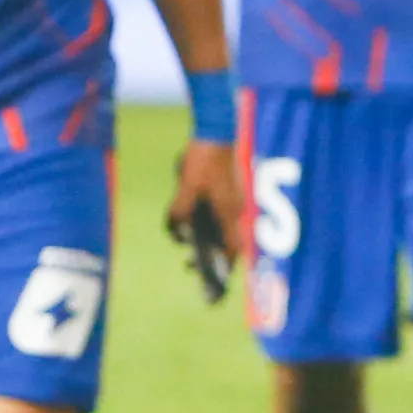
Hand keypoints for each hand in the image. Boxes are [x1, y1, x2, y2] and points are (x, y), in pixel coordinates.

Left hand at [166, 137, 238, 297]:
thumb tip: (177, 233)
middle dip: (210, 256)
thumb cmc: (203, 159)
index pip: (232, 249)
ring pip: (220, 227)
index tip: (214, 283)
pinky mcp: (225, 190)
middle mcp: (234, 209)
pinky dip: (204, 224)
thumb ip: (179, 212)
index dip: (225, 268)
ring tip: (185, 245)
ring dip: (205, 239)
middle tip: (189, 266)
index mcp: (229, 212)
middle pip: (226, 241)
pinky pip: (216, 214)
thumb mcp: (186, 188)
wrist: (215, 129)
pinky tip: (187, 221)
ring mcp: (231, 199)